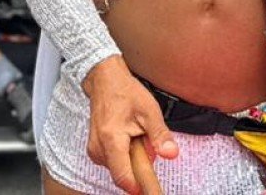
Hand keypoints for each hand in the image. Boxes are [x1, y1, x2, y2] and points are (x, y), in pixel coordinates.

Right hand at [82, 58, 178, 193]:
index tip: (152, 191)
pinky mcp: (95, 150)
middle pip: (123, 173)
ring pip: (119, 167)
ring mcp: (94, 150)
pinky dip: (124, 153)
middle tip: (145, 141)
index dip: (139, 187)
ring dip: (132, 158)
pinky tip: (128, 136)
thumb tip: (171, 154)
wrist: (105, 80)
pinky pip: (114, 161)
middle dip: (139, 164)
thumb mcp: (149, 110)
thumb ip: (160, 135)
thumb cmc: (126, 93)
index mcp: (111, 140)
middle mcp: (98, 148)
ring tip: (135, 133)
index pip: (123, 177)